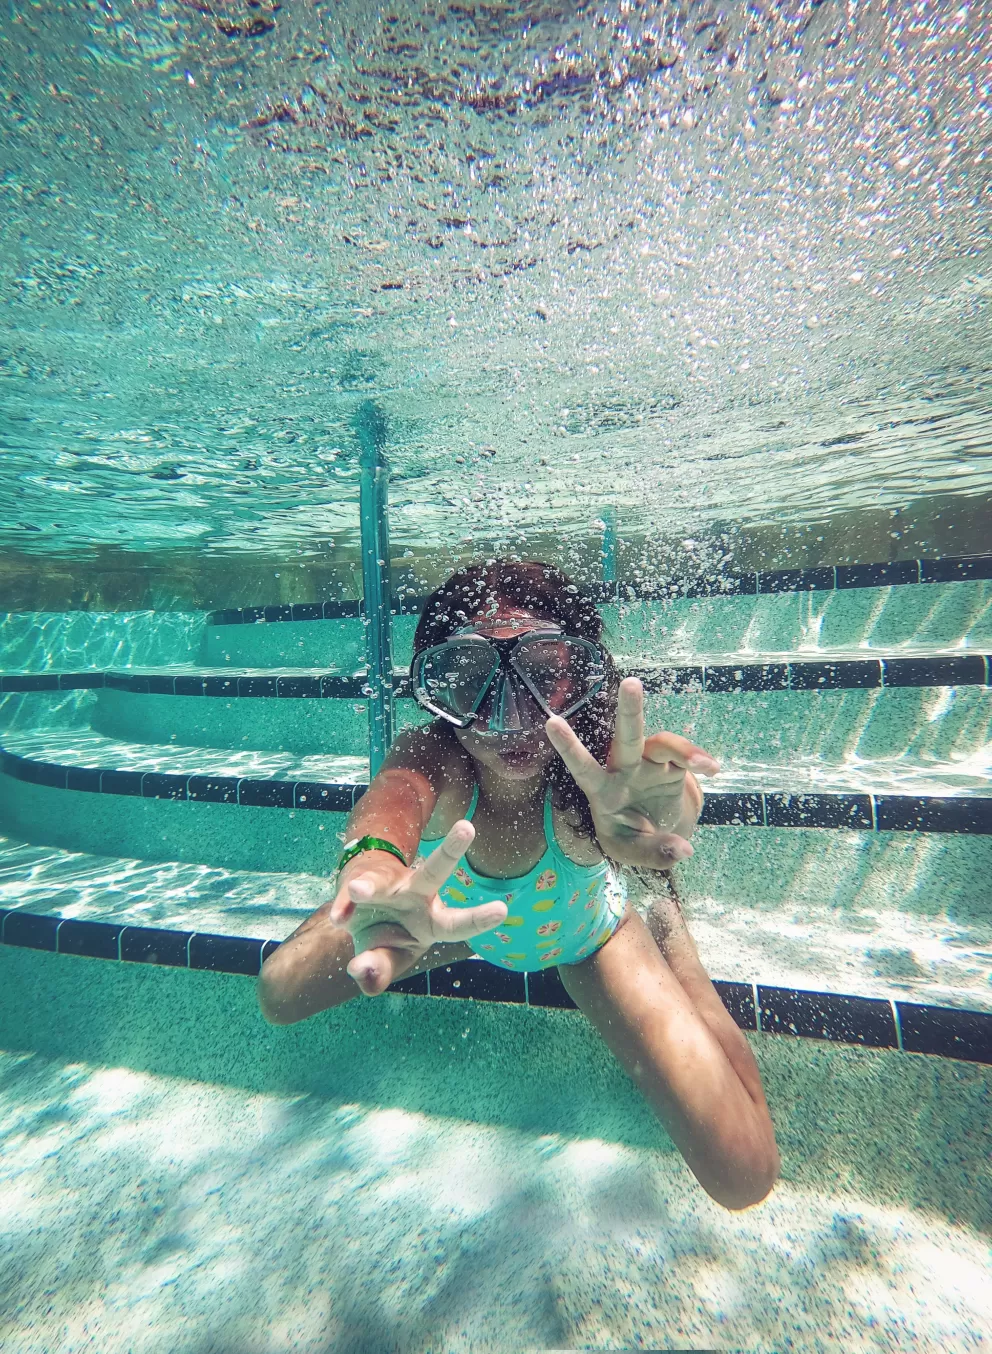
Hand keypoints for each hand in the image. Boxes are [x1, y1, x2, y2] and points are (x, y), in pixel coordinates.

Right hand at [329, 821, 507, 995]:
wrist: (357, 912)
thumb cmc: (385, 938)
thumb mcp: (386, 960)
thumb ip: (379, 969)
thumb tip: (362, 970)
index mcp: (433, 921)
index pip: (458, 923)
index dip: (479, 919)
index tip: (502, 910)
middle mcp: (415, 895)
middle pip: (434, 871)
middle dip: (450, 850)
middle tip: (466, 828)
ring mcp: (387, 886)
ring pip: (382, 880)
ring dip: (370, 886)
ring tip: (357, 891)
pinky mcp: (358, 882)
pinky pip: (348, 896)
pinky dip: (342, 907)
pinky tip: (339, 918)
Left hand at [545, 676, 719, 867]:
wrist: (657, 830)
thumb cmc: (632, 837)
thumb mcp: (635, 852)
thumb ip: (655, 853)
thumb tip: (683, 851)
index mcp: (602, 791)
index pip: (583, 767)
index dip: (569, 747)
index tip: (551, 722)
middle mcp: (624, 769)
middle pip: (625, 737)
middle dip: (628, 710)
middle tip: (630, 683)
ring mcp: (649, 763)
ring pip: (661, 742)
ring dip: (682, 747)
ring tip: (700, 764)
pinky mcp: (672, 764)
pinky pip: (685, 756)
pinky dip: (698, 760)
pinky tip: (711, 769)